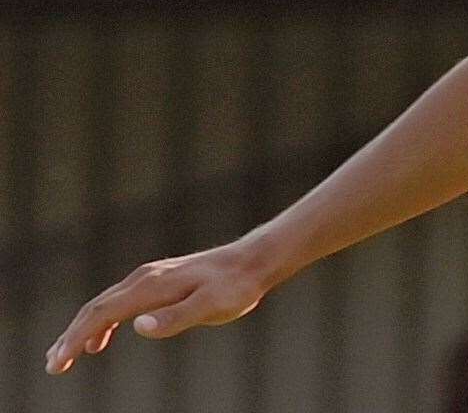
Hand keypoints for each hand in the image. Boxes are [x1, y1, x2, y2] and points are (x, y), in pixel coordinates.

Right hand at [46, 240, 273, 374]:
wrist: (253, 262)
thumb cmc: (235, 287)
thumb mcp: (210, 306)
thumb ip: (175, 318)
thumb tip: (138, 326)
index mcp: (150, 287)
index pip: (101, 314)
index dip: (76, 338)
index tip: (58, 363)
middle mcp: (144, 278)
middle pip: (95, 308)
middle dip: (70, 337)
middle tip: (53, 366)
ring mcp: (150, 278)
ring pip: (105, 305)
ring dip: (82, 330)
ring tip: (65, 356)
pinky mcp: (159, 282)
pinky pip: (120, 302)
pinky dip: (102, 323)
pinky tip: (100, 341)